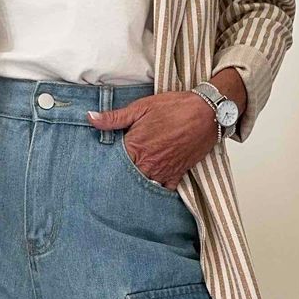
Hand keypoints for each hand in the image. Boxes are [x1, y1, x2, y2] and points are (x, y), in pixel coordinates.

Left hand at [87, 90, 219, 189]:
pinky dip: (157, 190)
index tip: (97, 169)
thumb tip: (91, 118)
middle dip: (118, 179)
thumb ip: (114, 117)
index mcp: (136, 147)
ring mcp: (164, 171)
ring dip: (136, 185)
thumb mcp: (141, 107)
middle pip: (126, 179)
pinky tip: (150, 187)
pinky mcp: (178, 173)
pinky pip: (164, 190)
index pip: (113, 164)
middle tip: (108, 181)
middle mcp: (149, 163)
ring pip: (144, 187)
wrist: (208, 112)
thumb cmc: (175, 107)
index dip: (105, 166)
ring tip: (125, 187)